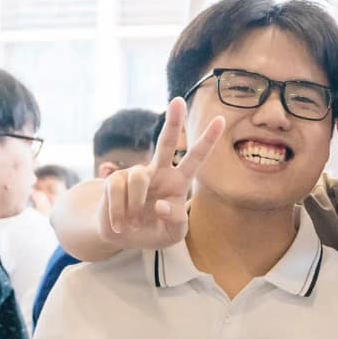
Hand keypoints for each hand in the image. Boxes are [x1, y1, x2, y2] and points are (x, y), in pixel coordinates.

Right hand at [96, 97, 224, 250]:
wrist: (123, 238)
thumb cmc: (154, 231)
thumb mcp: (173, 234)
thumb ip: (176, 221)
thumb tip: (161, 204)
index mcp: (179, 182)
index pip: (196, 158)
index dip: (208, 140)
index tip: (222, 119)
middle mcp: (159, 173)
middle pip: (165, 142)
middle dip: (173, 122)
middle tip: (178, 100)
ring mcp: (136, 174)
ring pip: (138, 177)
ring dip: (135, 205)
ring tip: (134, 222)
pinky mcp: (115, 180)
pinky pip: (117, 190)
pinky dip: (119, 213)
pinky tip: (120, 223)